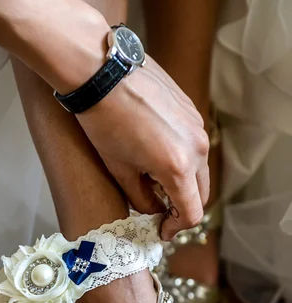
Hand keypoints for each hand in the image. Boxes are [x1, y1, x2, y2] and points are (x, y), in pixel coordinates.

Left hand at [76, 54, 209, 239]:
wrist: (101, 71)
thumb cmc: (103, 123)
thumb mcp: (120, 171)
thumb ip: (142, 199)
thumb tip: (155, 211)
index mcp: (179, 167)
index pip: (191, 213)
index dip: (176, 228)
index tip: (162, 231)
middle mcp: (197, 147)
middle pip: (201, 193)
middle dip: (182, 206)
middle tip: (160, 211)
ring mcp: (198, 125)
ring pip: (199, 168)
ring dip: (183, 182)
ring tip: (154, 181)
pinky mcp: (192, 109)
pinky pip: (194, 144)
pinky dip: (182, 158)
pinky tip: (157, 153)